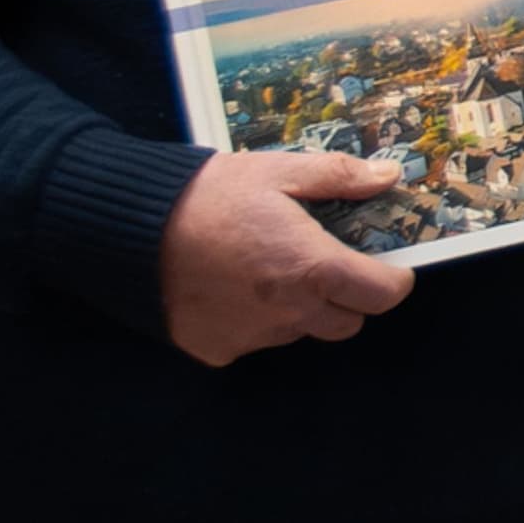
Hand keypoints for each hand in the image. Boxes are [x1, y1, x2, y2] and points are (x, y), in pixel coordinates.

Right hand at [159, 150, 418, 366]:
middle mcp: (289, 313)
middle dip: (348, 296)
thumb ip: (339, 177)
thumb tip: (388, 177)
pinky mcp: (218, 350)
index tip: (387, 266)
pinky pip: (255, 341)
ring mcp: (253, 337)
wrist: (130, 229)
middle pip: (347, 321)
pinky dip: (255, 320)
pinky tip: (233, 287)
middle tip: (324, 262)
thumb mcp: (279, 172)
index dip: (392, 280)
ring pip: (302, 332)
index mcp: (313, 269)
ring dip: (301, 308)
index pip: (383, 296)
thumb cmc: (209, 196)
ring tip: (269, 268)